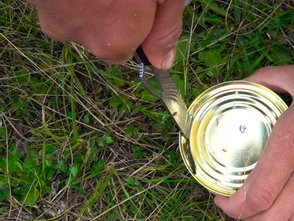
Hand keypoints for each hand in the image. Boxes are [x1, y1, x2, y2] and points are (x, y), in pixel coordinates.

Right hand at [28, 0, 184, 67]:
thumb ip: (165, 30)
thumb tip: (161, 61)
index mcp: (112, 42)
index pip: (128, 51)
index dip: (139, 26)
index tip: (145, 2)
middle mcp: (76, 34)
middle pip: (100, 30)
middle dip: (113, 9)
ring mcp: (49, 11)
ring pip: (77, 11)